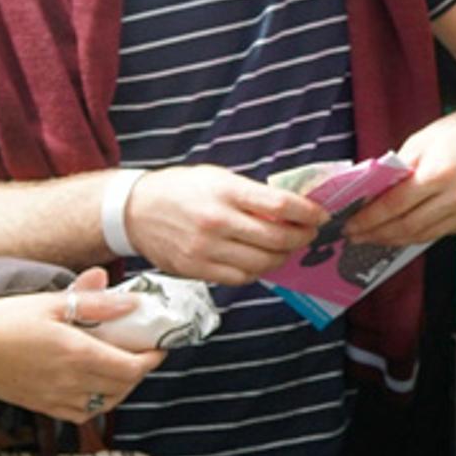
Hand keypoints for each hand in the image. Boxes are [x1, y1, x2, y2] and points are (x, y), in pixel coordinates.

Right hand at [0, 274, 164, 420]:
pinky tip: (92, 384)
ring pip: (106, 404)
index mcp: (77, 354)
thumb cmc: (0, 322)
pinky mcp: (42, 407)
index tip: (159, 344)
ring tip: (119, 366)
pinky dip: (97, 402)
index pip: (133, 367)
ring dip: (121, 388)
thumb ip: (93, 302)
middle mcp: (71, 382)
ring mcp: (56, 399)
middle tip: (142, 351)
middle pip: (124, 386)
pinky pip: (82, 413)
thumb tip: (130, 301)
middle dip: (140, 370)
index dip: (153, 358)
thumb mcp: (50, 303)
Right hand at [125, 165, 325, 282]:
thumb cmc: (181, 189)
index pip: (279, 205)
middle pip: (276, 238)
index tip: (321, 215)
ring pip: (263, 263)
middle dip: (302, 238)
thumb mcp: (217, 177)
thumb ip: (252, 193)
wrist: (134, 210)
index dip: (308, 212)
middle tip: (309, 234)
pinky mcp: (196, 269)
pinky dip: (258, 271)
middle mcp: (216, 221)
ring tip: (287, 248)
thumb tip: (293, 207)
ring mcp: (205, 249)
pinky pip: (241, 278)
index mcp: (225, 191)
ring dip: (284, 257)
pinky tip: (261, 260)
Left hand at [358, 105, 455, 249]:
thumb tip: (369, 196)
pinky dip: (420, 233)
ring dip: (396, 239)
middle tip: (357, 236)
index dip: (368, 219)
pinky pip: (442, 232)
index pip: (394, 206)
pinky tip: (405, 230)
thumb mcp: (421, 141)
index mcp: (442, 173)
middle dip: (377, 235)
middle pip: (408, 227)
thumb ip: (395, 171)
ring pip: (424, 236)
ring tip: (376, 237)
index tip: (351, 225)